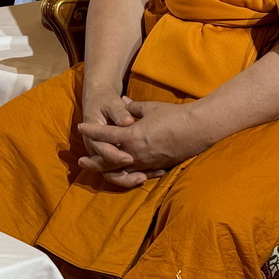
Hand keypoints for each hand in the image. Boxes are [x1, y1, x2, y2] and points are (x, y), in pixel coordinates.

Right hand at [77, 86, 139, 183]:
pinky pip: (123, 171)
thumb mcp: (110, 103)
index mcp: (92, 136)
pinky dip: (136, 173)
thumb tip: (127, 121)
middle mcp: (96, 148)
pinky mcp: (114, 156)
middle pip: (107, 168)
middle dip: (124, 176)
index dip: (115, 156)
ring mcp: (105, 154)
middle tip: (142, 176)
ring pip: (114, 174)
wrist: (97, 101)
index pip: (102, 151)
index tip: (130, 158)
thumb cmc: (104, 100)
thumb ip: (119, 112)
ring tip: (146, 178)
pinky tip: (154, 172)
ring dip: (130, 179)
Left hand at [77, 96, 207, 187]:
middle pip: (108, 161)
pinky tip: (122, 174)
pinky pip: (137, 175)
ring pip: (121, 172)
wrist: (197, 129)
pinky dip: (127, 175)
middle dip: (93, 161)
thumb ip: (132, 108)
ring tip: (99, 171)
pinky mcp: (156, 168)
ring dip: (107, 171)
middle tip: (81, 161)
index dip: (92, 130)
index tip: (81, 127)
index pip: (105, 135)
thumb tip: (122, 102)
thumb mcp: (149, 108)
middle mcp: (135, 153)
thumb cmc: (173, 116)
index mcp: (132, 136)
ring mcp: (146, 163)